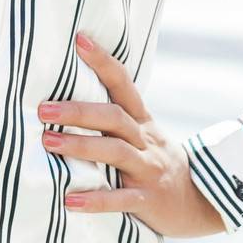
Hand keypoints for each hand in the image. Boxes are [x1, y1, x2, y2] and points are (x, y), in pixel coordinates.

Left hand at [37, 31, 226, 237]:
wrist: (198, 202)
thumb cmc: (155, 162)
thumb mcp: (142, 135)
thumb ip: (112, 118)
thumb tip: (65, 96)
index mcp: (142, 121)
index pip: (123, 84)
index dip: (103, 61)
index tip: (79, 41)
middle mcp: (145, 141)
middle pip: (114, 117)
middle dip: (78, 111)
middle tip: (43, 108)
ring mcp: (148, 170)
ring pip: (116, 152)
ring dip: (81, 146)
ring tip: (48, 142)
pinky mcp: (148, 201)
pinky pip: (121, 200)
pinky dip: (96, 200)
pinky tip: (70, 201)